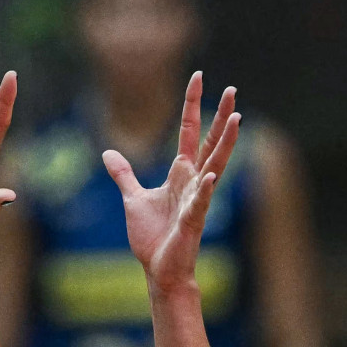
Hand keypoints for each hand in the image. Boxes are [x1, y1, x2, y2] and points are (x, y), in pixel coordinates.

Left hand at [102, 73, 239, 293]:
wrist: (159, 270)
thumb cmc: (153, 236)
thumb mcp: (133, 198)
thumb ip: (124, 175)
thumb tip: (108, 152)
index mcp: (180, 173)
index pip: (189, 132)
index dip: (192, 105)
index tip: (198, 77)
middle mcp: (193, 181)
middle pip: (209, 142)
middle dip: (220, 116)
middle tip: (233, 88)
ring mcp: (196, 199)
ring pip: (214, 166)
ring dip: (225, 143)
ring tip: (237, 119)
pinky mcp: (192, 220)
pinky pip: (200, 203)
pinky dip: (205, 191)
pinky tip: (211, 178)